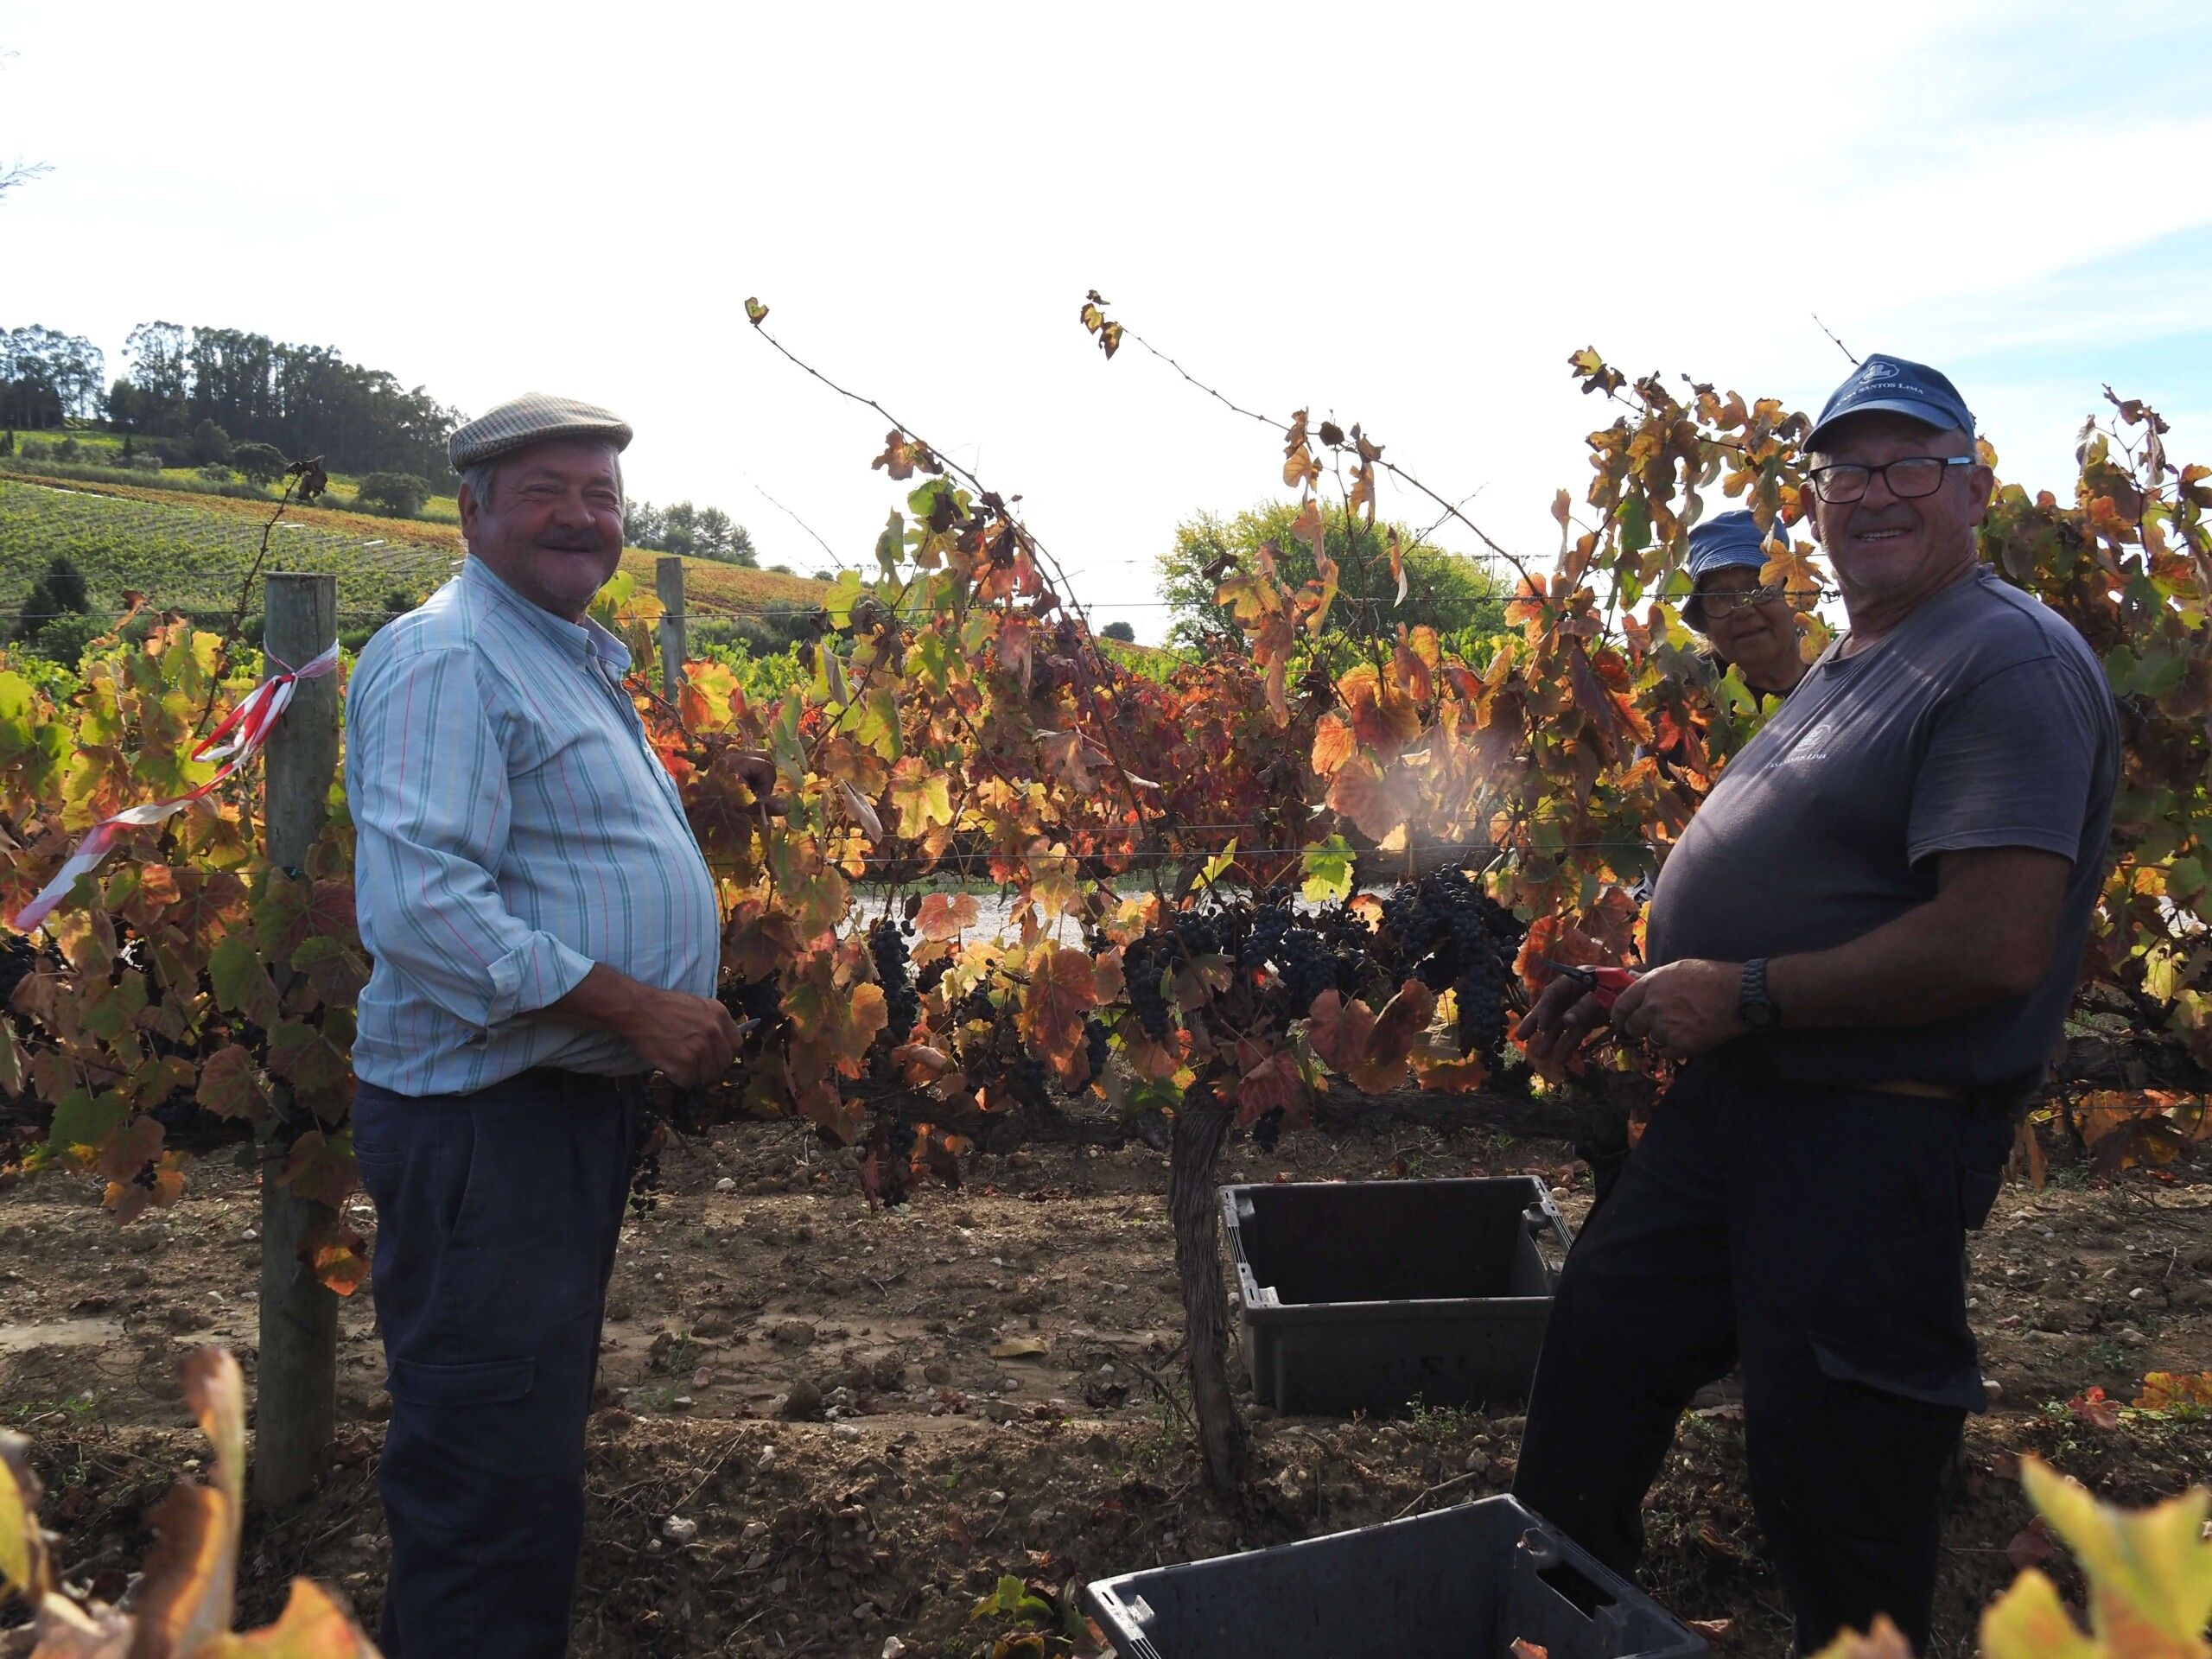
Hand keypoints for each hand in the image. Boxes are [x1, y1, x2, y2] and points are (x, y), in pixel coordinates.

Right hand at [620, 987, 745, 1087]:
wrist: (638, 1009)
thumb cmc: (663, 1006)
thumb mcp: (697, 1005)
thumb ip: (713, 1022)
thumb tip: (721, 1045)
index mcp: (720, 1015)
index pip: (735, 1045)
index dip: (723, 1053)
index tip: (714, 1057)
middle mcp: (714, 1032)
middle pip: (723, 1063)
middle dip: (711, 1067)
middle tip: (694, 1065)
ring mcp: (699, 1049)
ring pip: (708, 1076)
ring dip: (695, 1074)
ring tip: (679, 1063)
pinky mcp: (684, 1064)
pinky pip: (689, 1082)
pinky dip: (679, 1078)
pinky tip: (669, 1066)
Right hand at [1514, 973, 1619, 1076]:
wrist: (1651, 994)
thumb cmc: (1629, 987)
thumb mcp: (1608, 993)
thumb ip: (1586, 1006)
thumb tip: (1565, 1022)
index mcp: (1578, 979)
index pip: (1554, 993)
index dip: (1545, 1010)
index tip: (1541, 1028)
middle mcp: (1576, 992)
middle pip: (1552, 1008)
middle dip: (1537, 1024)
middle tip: (1521, 1038)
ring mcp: (1583, 1007)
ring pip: (1562, 1024)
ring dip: (1551, 1040)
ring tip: (1539, 1057)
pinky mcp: (1592, 1021)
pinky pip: (1577, 1034)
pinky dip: (1569, 1045)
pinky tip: (1560, 1059)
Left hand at [1607, 959, 1745, 1058]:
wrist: (1739, 994)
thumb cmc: (1712, 976)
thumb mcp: (1678, 968)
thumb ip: (1653, 978)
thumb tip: (1632, 978)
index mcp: (1651, 984)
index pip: (1621, 1004)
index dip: (1618, 1015)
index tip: (1620, 1020)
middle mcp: (1653, 1006)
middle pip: (1632, 1027)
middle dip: (1640, 1029)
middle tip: (1653, 1028)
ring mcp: (1665, 1026)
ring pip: (1651, 1041)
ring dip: (1661, 1039)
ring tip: (1680, 1029)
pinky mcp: (1680, 1044)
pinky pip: (1667, 1054)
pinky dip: (1675, 1050)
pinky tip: (1688, 1040)